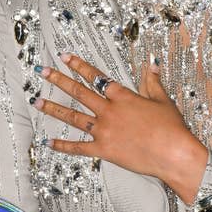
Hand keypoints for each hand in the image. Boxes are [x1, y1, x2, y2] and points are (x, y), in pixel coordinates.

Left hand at [35, 53, 207, 203]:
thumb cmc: (171, 127)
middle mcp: (109, 111)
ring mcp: (104, 130)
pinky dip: (63, 145)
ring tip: (37, 101)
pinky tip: (49, 142)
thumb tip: (152, 62)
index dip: (79, 65)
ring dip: (54, 108)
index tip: (65, 57)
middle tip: (43, 71)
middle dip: (59, 80)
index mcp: (122, 96)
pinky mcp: (104, 150)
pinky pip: (79, 147)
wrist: (174, 153)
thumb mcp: (162, 100)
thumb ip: (152, 81)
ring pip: (73, 117)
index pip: (96, 76)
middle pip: (79, 92)